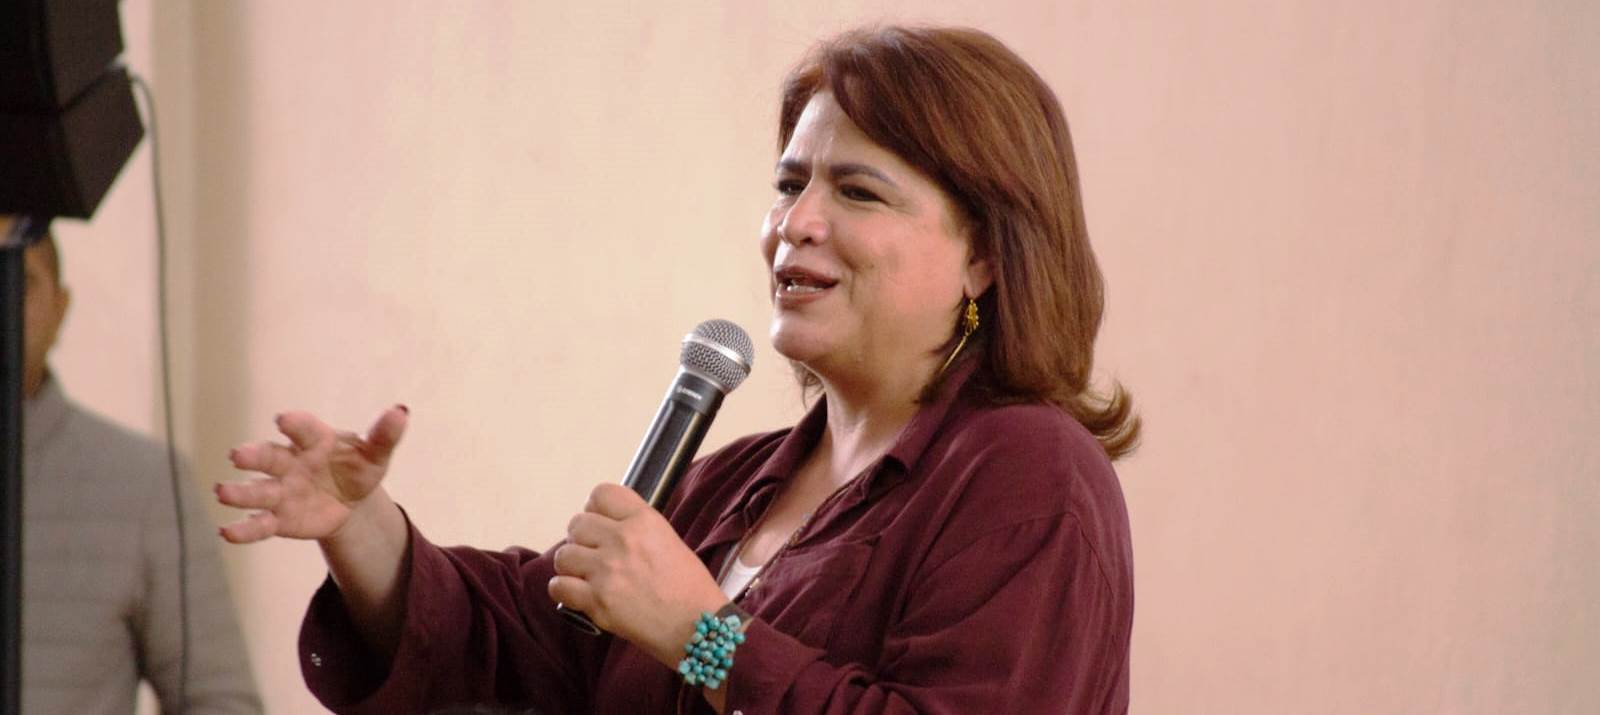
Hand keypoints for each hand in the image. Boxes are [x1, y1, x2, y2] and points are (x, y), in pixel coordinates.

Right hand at [216, 406, 407, 543]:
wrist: (349, 501)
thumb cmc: (357, 467)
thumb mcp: (376, 454)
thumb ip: (384, 435)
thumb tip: (401, 411)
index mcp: (313, 440)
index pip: (303, 429)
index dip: (295, 424)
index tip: (283, 419)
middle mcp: (290, 463)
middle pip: (268, 457)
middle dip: (253, 456)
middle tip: (237, 455)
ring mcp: (280, 491)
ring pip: (258, 491)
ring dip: (240, 493)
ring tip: (222, 493)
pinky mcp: (278, 519)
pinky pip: (259, 525)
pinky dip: (243, 529)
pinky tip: (227, 532)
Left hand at [548, 483, 727, 666]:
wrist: (698, 628)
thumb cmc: (690, 588)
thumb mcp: (669, 541)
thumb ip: (636, 529)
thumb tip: (605, 529)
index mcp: (645, 521)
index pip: (601, 494)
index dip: (595, 508)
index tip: (599, 523)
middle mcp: (623, 540)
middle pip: (577, 523)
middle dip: (581, 539)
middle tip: (594, 555)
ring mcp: (607, 571)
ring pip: (564, 555)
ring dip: (571, 566)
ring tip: (587, 576)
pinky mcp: (597, 601)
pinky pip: (558, 587)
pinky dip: (564, 591)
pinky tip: (578, 594)